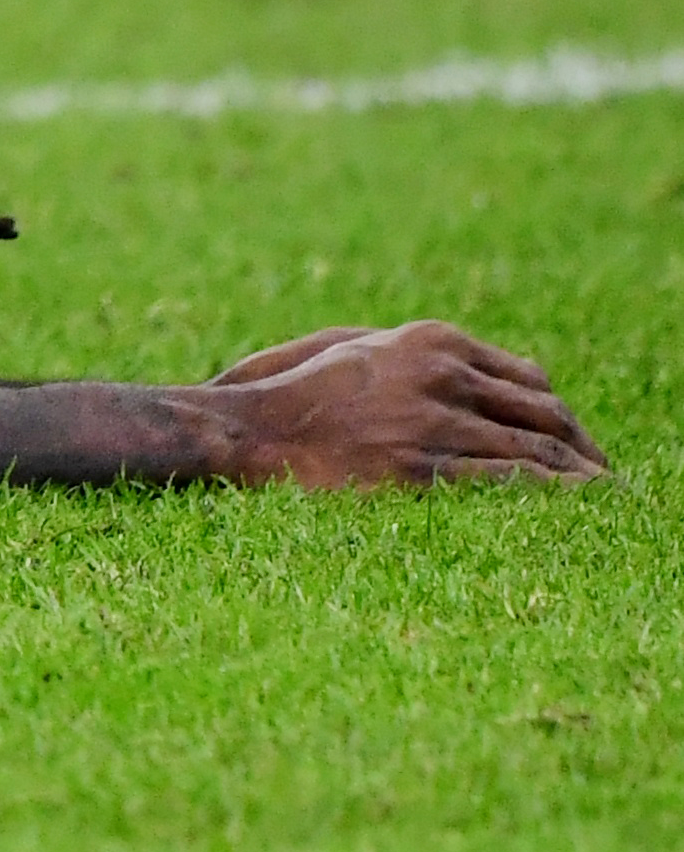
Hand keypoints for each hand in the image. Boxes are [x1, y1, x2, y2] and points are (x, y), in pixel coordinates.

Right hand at [207, 320, 603, 486]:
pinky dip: (550, 496)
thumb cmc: (295, 392)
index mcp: (432, 341)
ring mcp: (432, 422)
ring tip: (605, 500)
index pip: (527, 379)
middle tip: (603, 476)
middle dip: (580, 447)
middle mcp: (441, 375)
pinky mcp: (419, 470)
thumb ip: (424, 356)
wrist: (246, 430)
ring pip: (534, 451)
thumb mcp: (364, 349)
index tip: (575, 441)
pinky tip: (570, 511)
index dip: (560, 415)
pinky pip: (508, 484)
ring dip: (579, 477)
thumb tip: (492, 379)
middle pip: (541, 414)